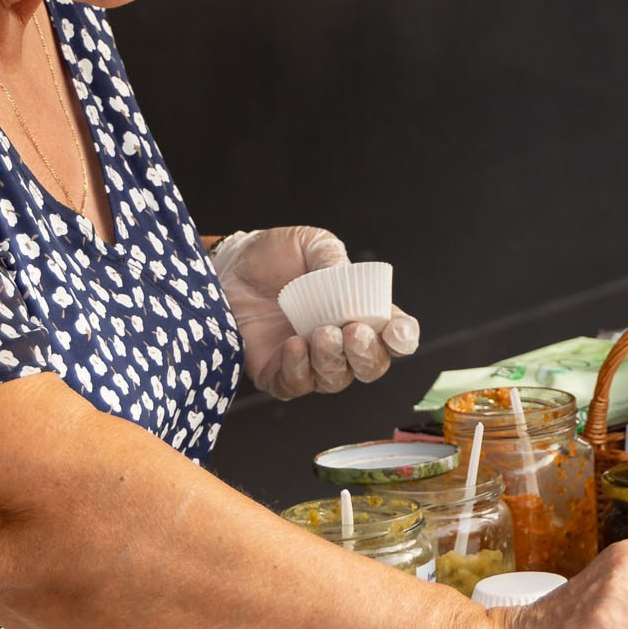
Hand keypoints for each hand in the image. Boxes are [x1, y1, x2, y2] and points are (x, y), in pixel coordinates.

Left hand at [209, 226, 421, 398]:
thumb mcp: (308, 243)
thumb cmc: (272, 255)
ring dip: (333, 359)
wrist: (224, 268)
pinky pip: (296, 385)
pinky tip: (294, 344)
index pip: (394, 334)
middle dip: (368, 353)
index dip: (402, 337)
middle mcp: (340, 343)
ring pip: (336, 379)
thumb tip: (347, 280)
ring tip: (321, 332)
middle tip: (353, 331)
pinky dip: (299, 368)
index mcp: (359, 311)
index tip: (396, 332)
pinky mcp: (277, 374)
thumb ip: (333, 259)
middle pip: (371, 366)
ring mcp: (310, 362)